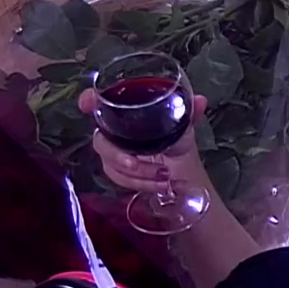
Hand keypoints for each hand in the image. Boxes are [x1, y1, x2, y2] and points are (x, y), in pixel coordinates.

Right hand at [78, 89, 209, 194]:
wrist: (181, 166)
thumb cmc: (176, 137)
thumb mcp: (183, 123)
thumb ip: (190, 111)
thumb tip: (201, 101)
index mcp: (126, 112)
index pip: (98, 101)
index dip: (89, 100)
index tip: (87, 105)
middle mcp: (114, 131)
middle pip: (101, 142)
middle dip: (118, 155)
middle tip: (136, 163)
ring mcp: (114, 152)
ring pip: (111, 164)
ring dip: (137, 174)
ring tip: (164, 177)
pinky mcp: (119, 172)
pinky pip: (121, 180)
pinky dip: (142, 184)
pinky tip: (160, 185)